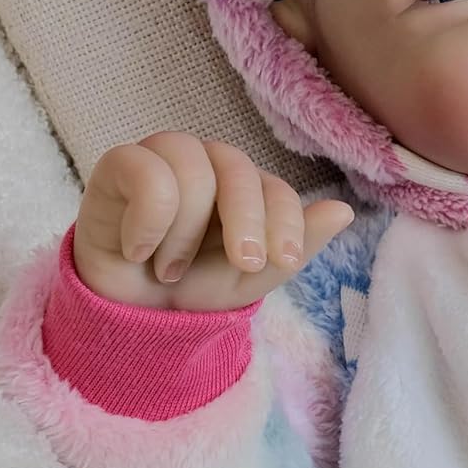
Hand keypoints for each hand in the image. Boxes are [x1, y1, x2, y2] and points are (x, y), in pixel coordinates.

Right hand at [73, 132, 355, 311]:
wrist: (131, 312)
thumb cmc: (193, 285)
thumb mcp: (250, 277)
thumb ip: (294, 247)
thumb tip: (346, 211)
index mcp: (246, 185)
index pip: (277, 188)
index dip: (287, 221)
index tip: (282, 260)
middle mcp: (210, 161)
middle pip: (239, 170)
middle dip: (245, 221)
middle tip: (240, 264)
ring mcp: (165, 156)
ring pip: (191, 170)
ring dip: (184, 234)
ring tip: (169, 267)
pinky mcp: (121, 162)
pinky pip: (145, 173)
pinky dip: (147, 223)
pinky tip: (139, 249)